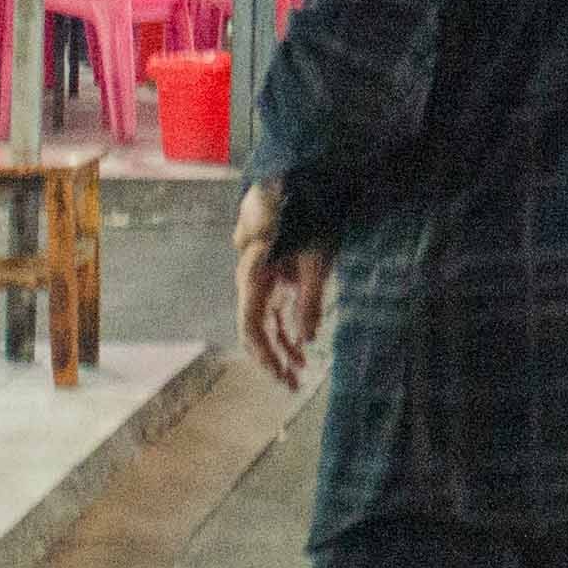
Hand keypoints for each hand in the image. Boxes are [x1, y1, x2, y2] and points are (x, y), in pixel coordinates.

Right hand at [232, 179, 322, 390]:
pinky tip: (300, 348)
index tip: (279, 375)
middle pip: (255, 329)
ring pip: (265, 322)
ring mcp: (260, 278)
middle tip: (290, 386)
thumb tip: (307, 339)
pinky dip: (285, 328)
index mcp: (254, 276)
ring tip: (298, 375)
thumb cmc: (308, 215)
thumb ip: (309, 299)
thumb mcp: (315, 258)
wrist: (298, 180)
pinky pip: (273, 309)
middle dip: (272, 359)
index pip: (252, 326)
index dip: (264, 354)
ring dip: (280, 347)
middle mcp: (251, 280)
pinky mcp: (272, 275)